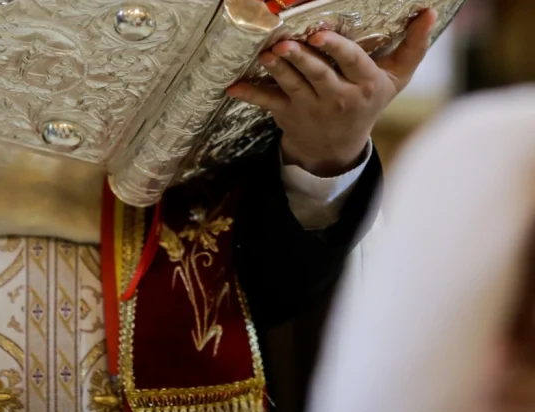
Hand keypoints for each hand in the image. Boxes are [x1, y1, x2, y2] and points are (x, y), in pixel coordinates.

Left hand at [227, 9, 438, 176]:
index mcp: (365, 86)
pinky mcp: (287, 113)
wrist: (338, 147)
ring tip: (268, 54)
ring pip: (292, 85)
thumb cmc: (368, 103)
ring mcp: (310, 107)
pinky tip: (232, 86)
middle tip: (286, 44)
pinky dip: (249, 93)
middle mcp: (338, 98)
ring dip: (277, 70)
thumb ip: (413, 47)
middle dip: (301, 59)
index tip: (320, 34)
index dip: (336, 49)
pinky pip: (266, 102)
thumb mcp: (396, 80)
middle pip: (318, 74)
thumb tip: (430, 12)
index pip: (352, 63)